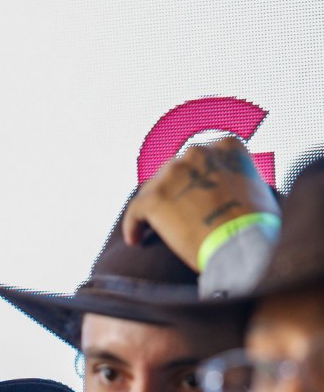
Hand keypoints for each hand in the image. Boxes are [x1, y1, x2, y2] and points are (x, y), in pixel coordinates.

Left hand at [122, 136, 278, 269]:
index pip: (200, 160)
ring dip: (153, 209)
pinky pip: (136, 210)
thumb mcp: (258, 193)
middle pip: (174, 171)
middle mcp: (198, 151)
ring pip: (153, 189)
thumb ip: (241, 184)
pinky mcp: (155, 197)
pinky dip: (133, 225)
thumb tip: (235, 197)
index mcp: (227, 146)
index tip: (191, 197)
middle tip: (171, 217)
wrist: (244, 245)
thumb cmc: (258, 229)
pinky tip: (135, 241)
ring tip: (150, 231)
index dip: (194, 180)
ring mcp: (174, 172)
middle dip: (172, 193)